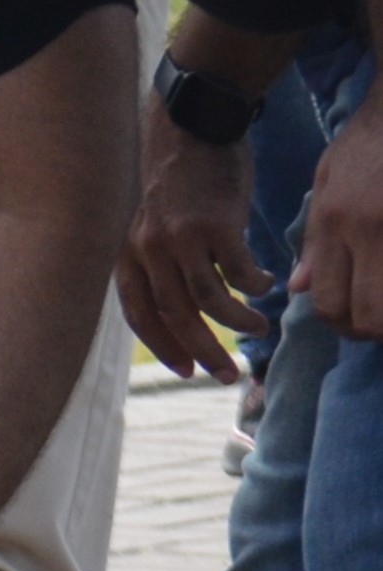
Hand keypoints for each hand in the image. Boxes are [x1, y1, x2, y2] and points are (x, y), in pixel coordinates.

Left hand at [122, 107, 268, 379]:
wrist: (191, 126)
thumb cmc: (174, 178)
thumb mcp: (147, 223)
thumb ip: (152, 261)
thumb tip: (173, 303)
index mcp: (127, 256)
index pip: (140, 316)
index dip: (164, 346)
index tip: (186, 369)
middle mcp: (147, 252)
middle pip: (174, 317)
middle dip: (202, 351)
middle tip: (227, 374)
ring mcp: (179, 239)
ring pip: (207, 301)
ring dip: (236, 322)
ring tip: (259, 327)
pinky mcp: (215, 225)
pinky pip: (237, 271)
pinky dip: (253, 286)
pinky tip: (265, 287)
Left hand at [301, 100, 382, 337]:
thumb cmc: (369, 139)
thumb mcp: (328, 181)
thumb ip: (317, 240)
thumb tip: (300, 288)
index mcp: (338, 222)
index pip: (328, 299)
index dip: (339, 320)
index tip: (348, 319)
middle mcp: (371, 228)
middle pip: (369, 314)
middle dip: (371, 328)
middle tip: (374, 323)